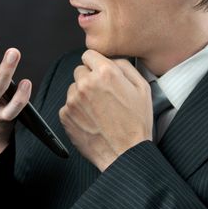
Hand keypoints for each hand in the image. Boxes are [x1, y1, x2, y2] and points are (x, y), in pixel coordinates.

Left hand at [59, 50, 152, 170]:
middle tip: (103, 94)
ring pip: (73, 88)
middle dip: (89, 78)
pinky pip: (68, 105)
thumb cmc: (136, 124)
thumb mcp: (142, 88)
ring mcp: (73, 100)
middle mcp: (86, 83)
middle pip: (80, 70)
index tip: (100, 72)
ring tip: (98, 109)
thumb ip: (125, 66)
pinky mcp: (65, 115)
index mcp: (105, 73)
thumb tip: (112, 59)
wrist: (124, 154)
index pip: (89, 54)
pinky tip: (91, 119)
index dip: (96, 63)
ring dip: (82, 94)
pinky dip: (76, 110)